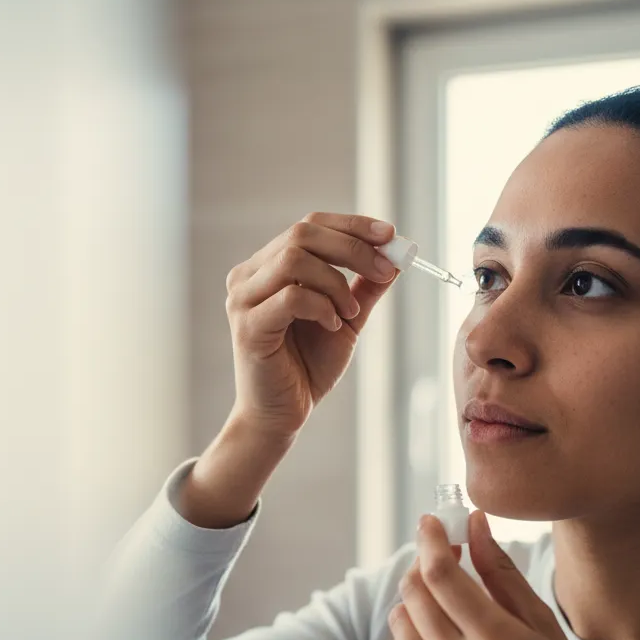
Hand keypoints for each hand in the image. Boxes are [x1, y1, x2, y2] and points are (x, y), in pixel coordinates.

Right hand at [224, 212, 399, 440]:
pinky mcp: (248, 326)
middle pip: (302, 234)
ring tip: (349, 313)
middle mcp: (248, 276)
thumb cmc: (307, 366)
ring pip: (295, 259)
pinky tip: (332, 325)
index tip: (390, 235)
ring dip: (335, 283)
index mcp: (267, 267)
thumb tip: (396, 255)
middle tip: (384, 270)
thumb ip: (364, 286)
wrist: (283, 414)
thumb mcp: (346, 317)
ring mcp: (243, 299)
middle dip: (352, 247)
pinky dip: (321, 306)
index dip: (351, 225)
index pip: (309, 226)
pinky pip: (291, 296)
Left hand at [386, 510, 615, 639]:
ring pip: (399, 622)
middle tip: (443, 561)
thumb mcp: (542, 625)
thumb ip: (501, 572)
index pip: (440, 575)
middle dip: (423, 567)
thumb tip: (472, 523)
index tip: (431, 522)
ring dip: (416, 602)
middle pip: (414, 594)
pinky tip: (440, 639)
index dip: (430, 541)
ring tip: (447, 606)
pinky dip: (411, 637)